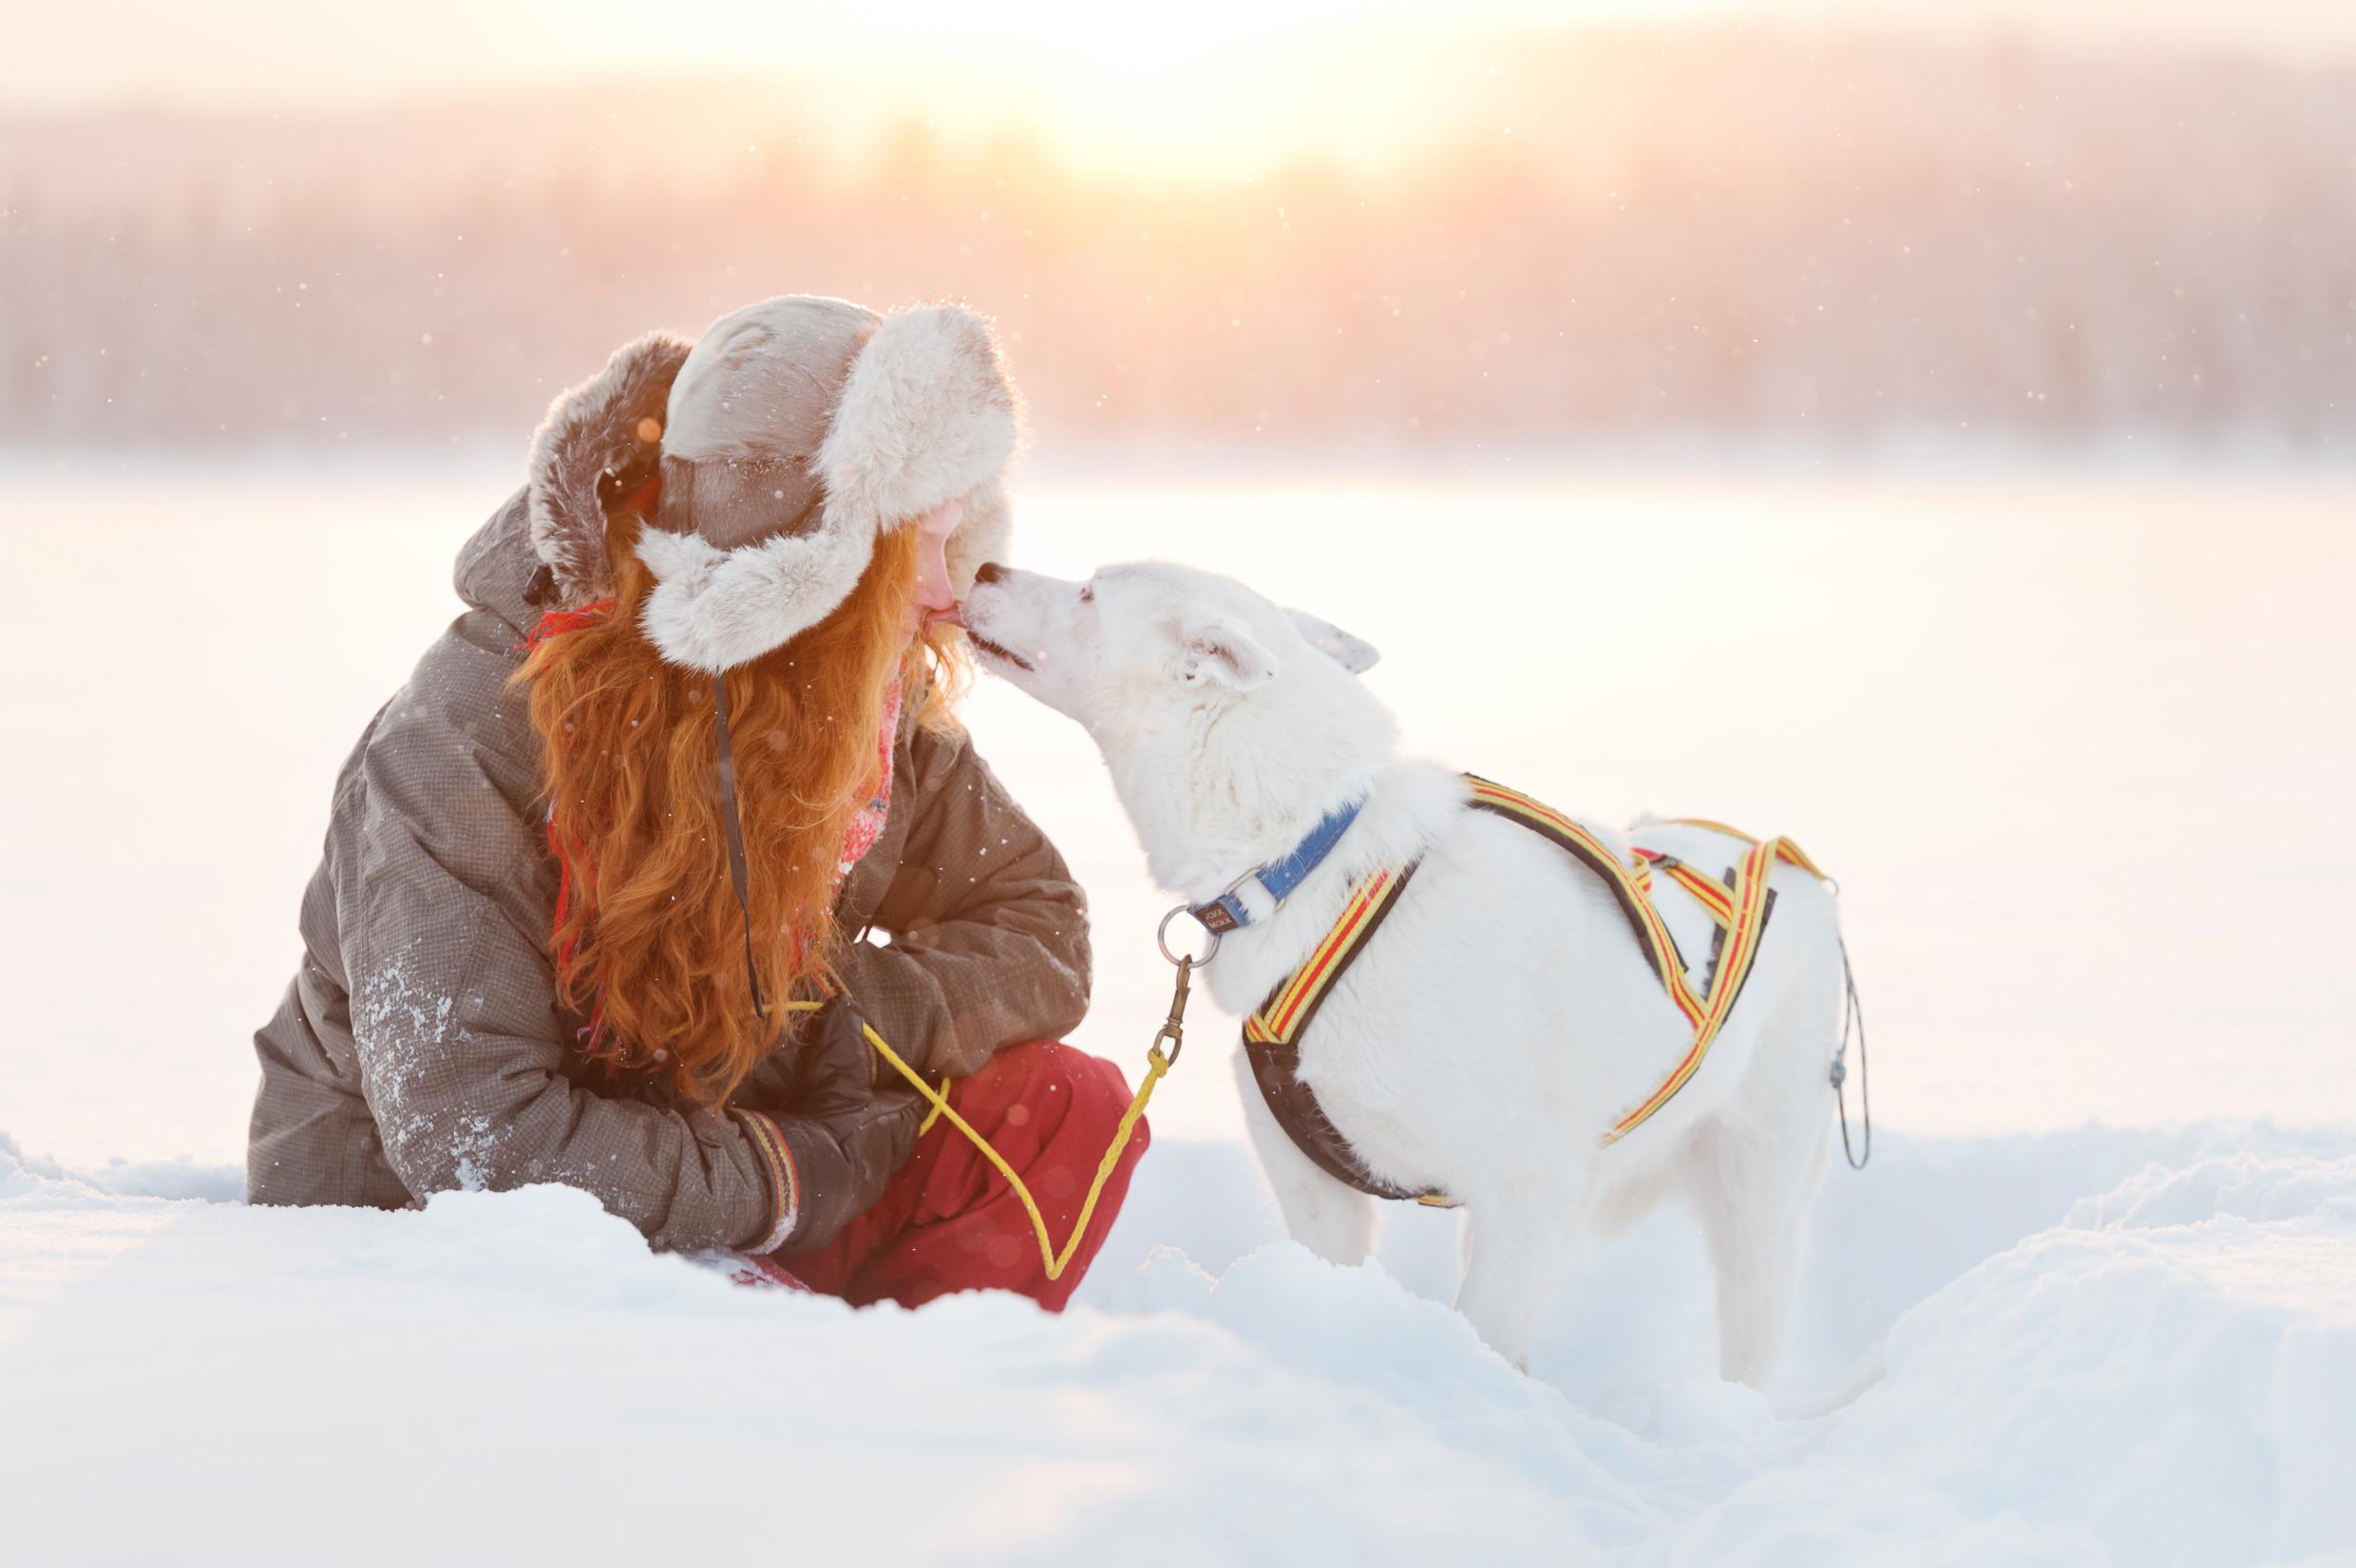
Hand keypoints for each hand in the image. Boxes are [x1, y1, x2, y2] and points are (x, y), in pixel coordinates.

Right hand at [768, 995, 922, 1253]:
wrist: (791, 1186)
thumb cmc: (824, 1123)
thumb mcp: (833, 1074)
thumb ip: (841, 1040)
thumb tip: (847, 1003)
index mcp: (892, 1127)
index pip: (915, 1105)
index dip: (917, 1092)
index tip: (924, 1082)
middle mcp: (883, 1162)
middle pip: (897, 1139)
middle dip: (893, 1124)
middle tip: (885, 1109)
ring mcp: (859, 1192)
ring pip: (872, 1167)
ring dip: (864, 1153)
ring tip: (849, 1139)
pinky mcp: (832, 1213)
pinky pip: (841, 1191)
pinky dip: (835, 1178)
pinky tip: (820, 1171)